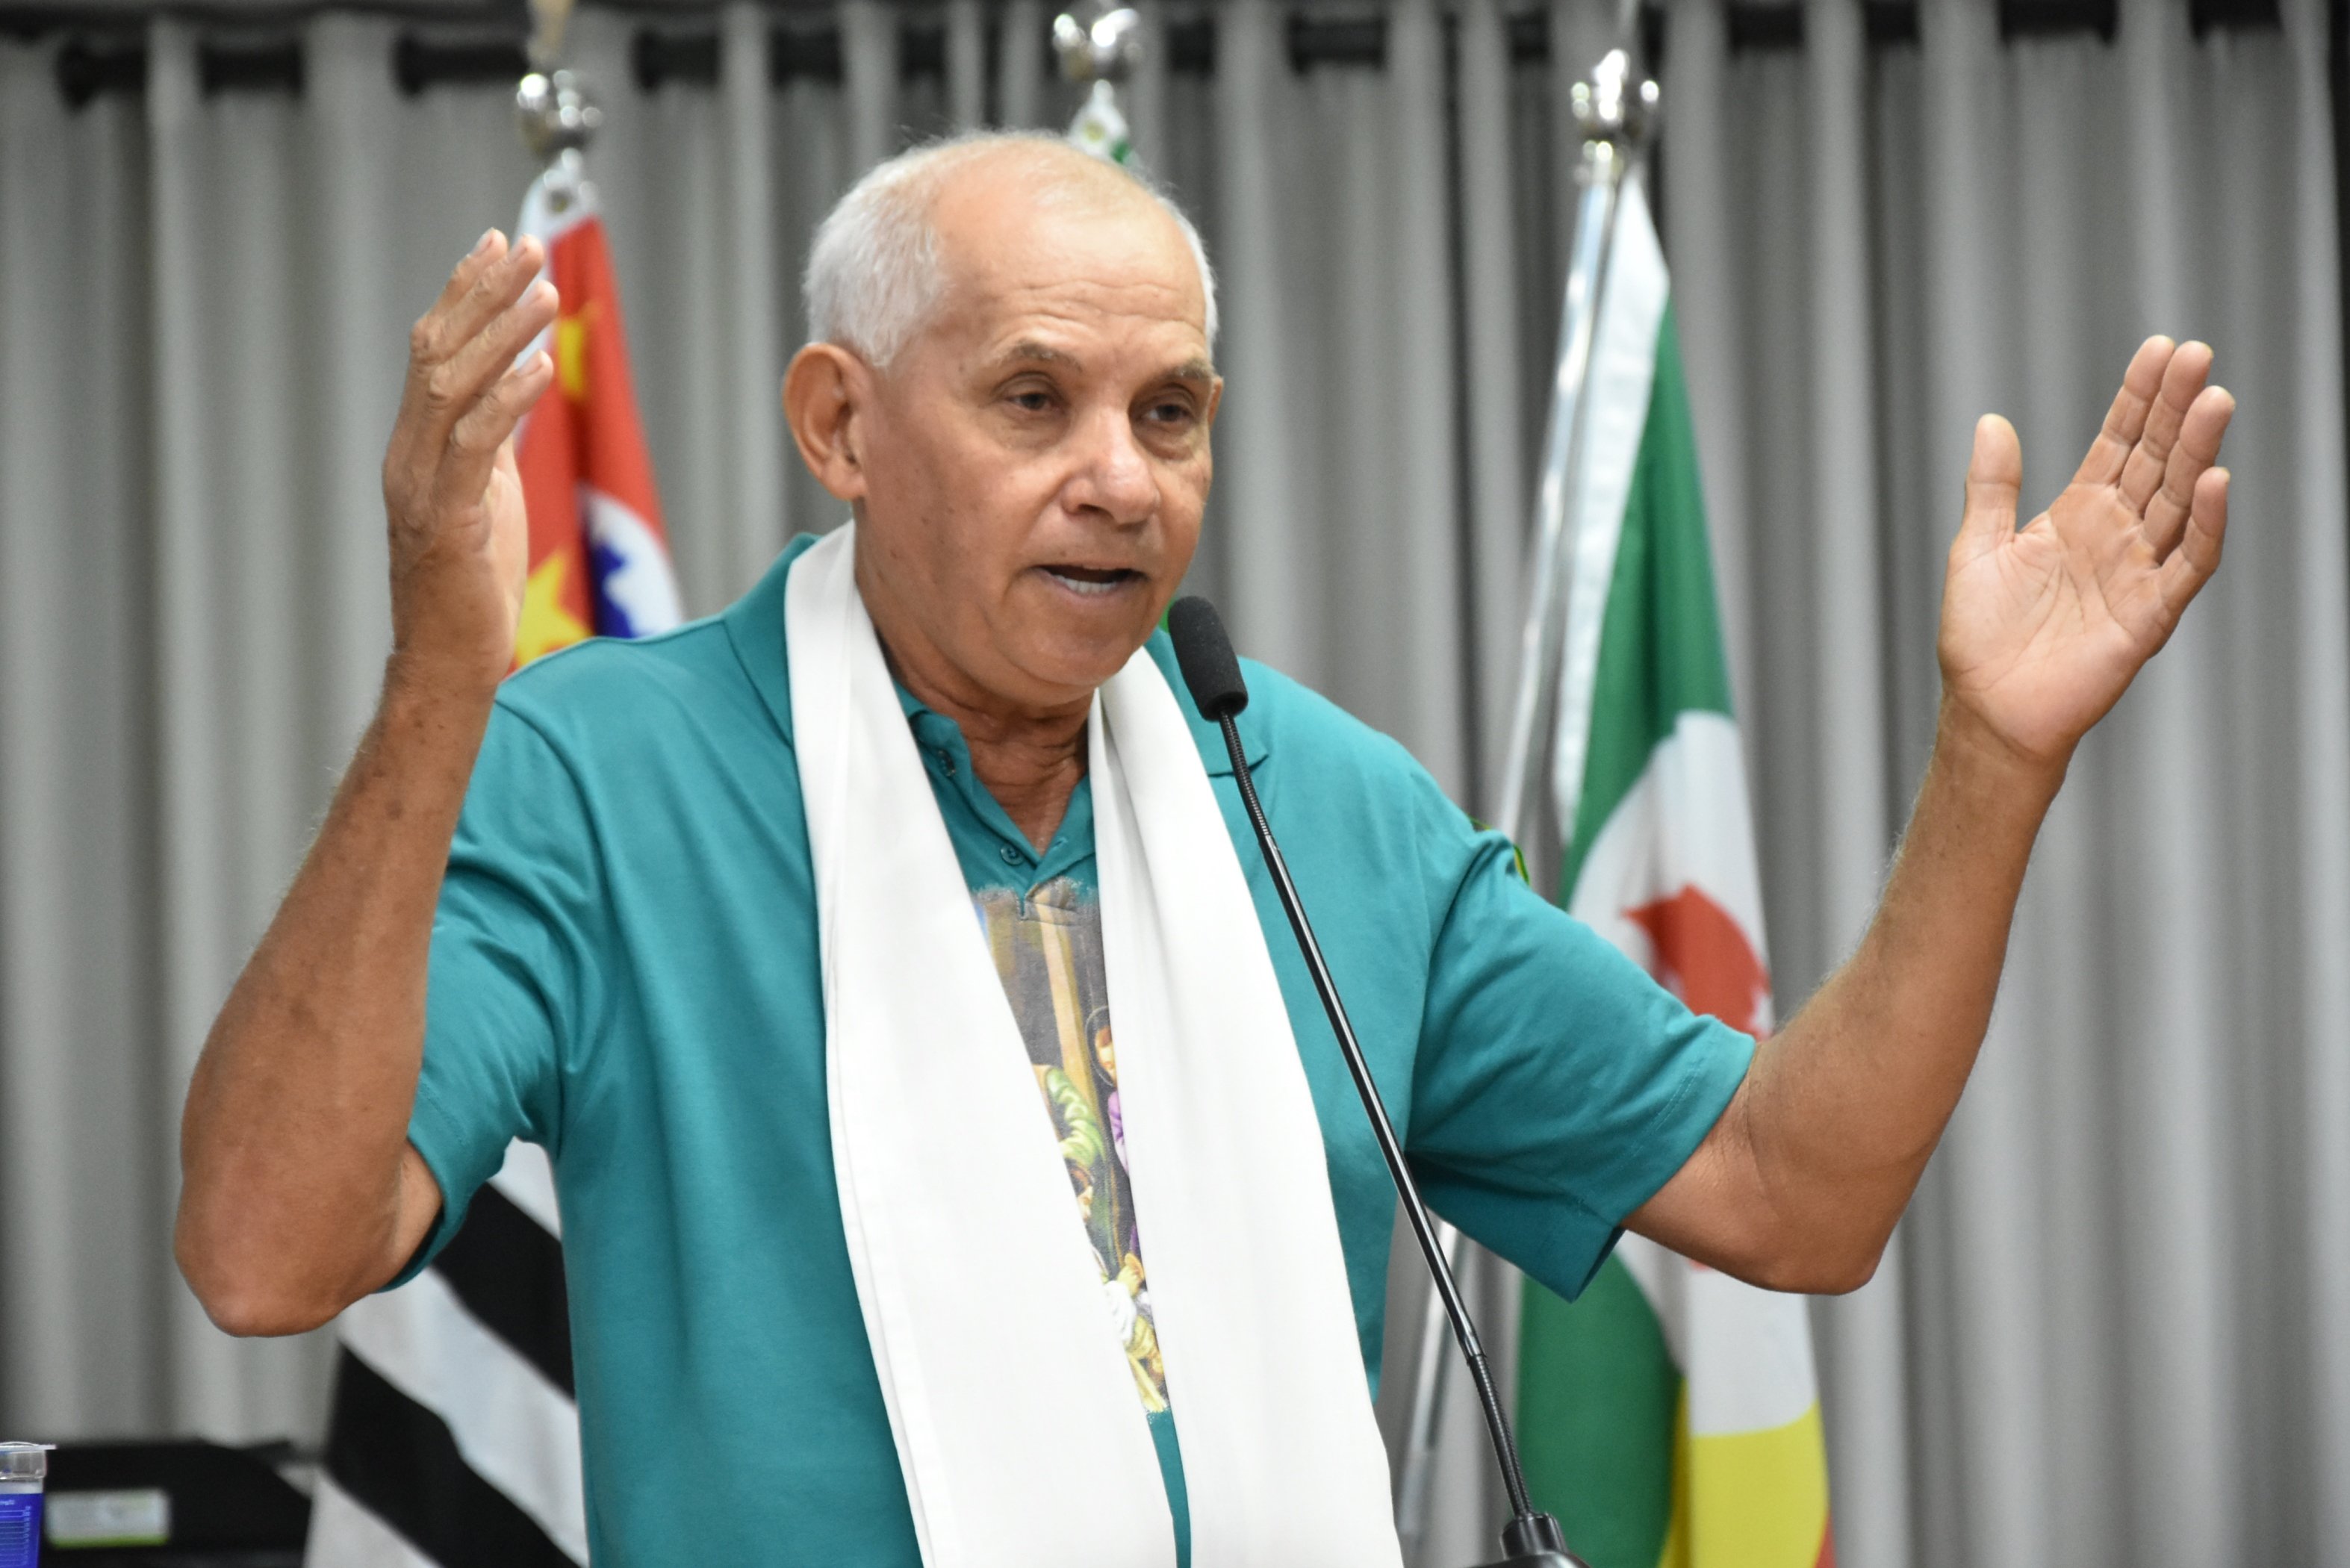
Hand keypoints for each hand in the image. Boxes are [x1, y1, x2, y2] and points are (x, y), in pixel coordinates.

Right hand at [381, 229, 558, 701]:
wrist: (448, 663)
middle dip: (483, 294)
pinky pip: (476, 447)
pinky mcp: (449, 523)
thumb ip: (490, 441)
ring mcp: (421, 488)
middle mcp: (408, 455)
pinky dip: (509, 400)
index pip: (432, 349)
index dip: (464, 292)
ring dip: (501, 335)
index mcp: (414, 445)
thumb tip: (518, 385)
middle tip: (527, 245)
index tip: (499, 242)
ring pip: (453, 388)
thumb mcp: (485, 495)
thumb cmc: (470, 585)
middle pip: (437, 353)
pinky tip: (542, 365)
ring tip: (545, 291)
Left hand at [1937, 336, 2234, 769]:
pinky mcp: (2150, 615)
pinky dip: (2205, 525)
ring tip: (2214, 400)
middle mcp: (2115, 536)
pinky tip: (2215, 483)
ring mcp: (2137, 572)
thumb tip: (1992, 421)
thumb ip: (1992, 487)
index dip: (2138, 398)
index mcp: (2076, 515)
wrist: (1988, 710)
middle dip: (2176, 408)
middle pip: (2155, 460)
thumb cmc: (1980, 638)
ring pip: (2179, 501)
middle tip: (2197, 355)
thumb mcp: (1976, 549)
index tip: (2159, 350)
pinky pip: (2187, 564)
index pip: (2118, 442)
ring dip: (2198, 452)